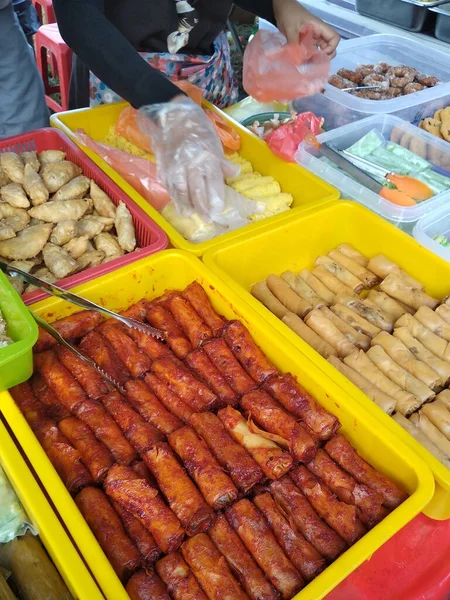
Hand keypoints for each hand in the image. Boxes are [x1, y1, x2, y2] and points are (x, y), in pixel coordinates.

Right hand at [138, 97, 236, 218]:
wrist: (174, 115)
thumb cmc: (198, 129)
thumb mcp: (214, 142)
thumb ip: (222, 162)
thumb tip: (235, 174)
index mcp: (207, 156)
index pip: (212, 181)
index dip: (215, 197)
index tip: (217, 211)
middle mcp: (191, 163)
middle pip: (196, 189)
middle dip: (201, 207)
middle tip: (206, 219)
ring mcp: (175, 165)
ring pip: (180, 189)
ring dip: (185, 204)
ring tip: (190, 215)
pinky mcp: (164, 165)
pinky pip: (168, 184)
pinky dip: (173, 195)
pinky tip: (177, 204)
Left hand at [273, 0, 339, 57]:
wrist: (281, 8)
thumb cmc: (289, 13)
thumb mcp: (291, 28)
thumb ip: (295, 43)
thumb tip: (298, 59)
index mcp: (319, 27)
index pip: (334, 38)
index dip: (331, 48)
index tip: (320, 54)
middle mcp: (318, 34)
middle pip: (328, 47)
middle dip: (323, 57)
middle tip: (313, 63)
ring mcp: (312, 39)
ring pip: (319, 52)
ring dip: (314, 59)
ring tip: (304, 64)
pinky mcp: (305, 42)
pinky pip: (309, 52)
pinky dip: (306, 58)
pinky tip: (299, 61)